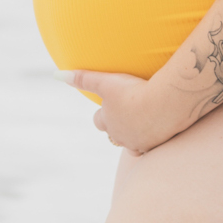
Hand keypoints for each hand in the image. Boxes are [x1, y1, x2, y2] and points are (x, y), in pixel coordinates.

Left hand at [60, 70, 180, 153]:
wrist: (165, 103)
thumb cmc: (134, 91)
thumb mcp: (106, 82)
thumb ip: (83, 79)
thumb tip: (56, 75)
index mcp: (108, 121)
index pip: (99, 121)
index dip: (103, 113)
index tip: (110, 105)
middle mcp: (121, 136)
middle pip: (115, 135)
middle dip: (118, 127)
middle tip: (127, 115)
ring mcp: (140, 143)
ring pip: (133, 145)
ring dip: (136, 136)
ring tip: (144, 126)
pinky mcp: (157, 145)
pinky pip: (153, 146)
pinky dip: (154, 139)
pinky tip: (160, 130)